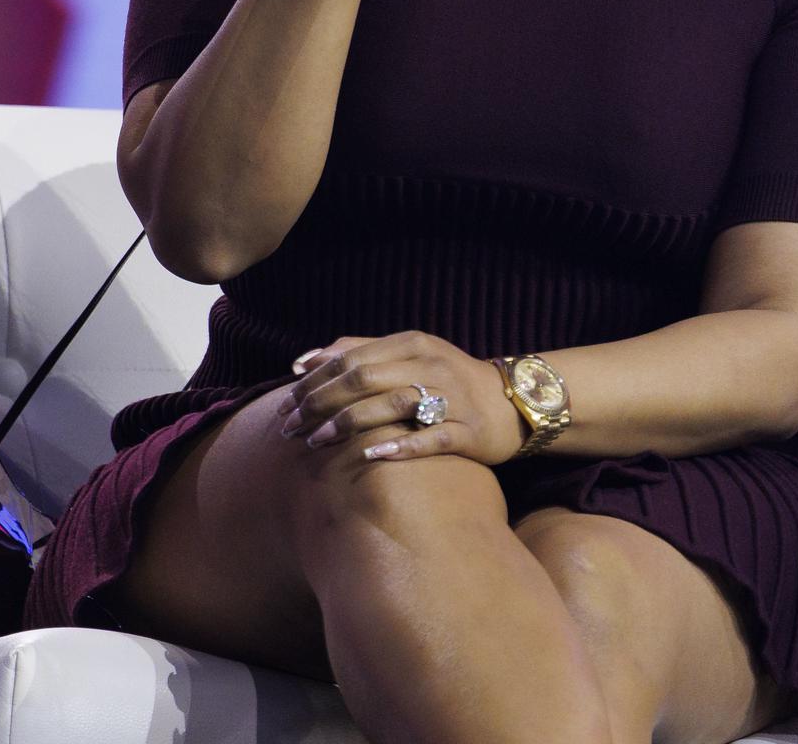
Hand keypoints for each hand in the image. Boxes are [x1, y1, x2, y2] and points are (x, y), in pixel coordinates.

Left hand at [279, 331, 523, 464]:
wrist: (511, 403)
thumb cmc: (447, 379)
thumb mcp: (406, 354)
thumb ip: (357, 352)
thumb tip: (302, 361)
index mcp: (411, 343)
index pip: (351, 358)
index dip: (314, 380)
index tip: (286, 403)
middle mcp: (431, 365)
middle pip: (365, 379)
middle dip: (322, 402)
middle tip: (291, 427)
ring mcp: (452, 397)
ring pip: (393, 405)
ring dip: (349, 423)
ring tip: (316, 442)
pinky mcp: (469, 431)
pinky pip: (432, 437)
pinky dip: (401, 445)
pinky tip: (371, 454)